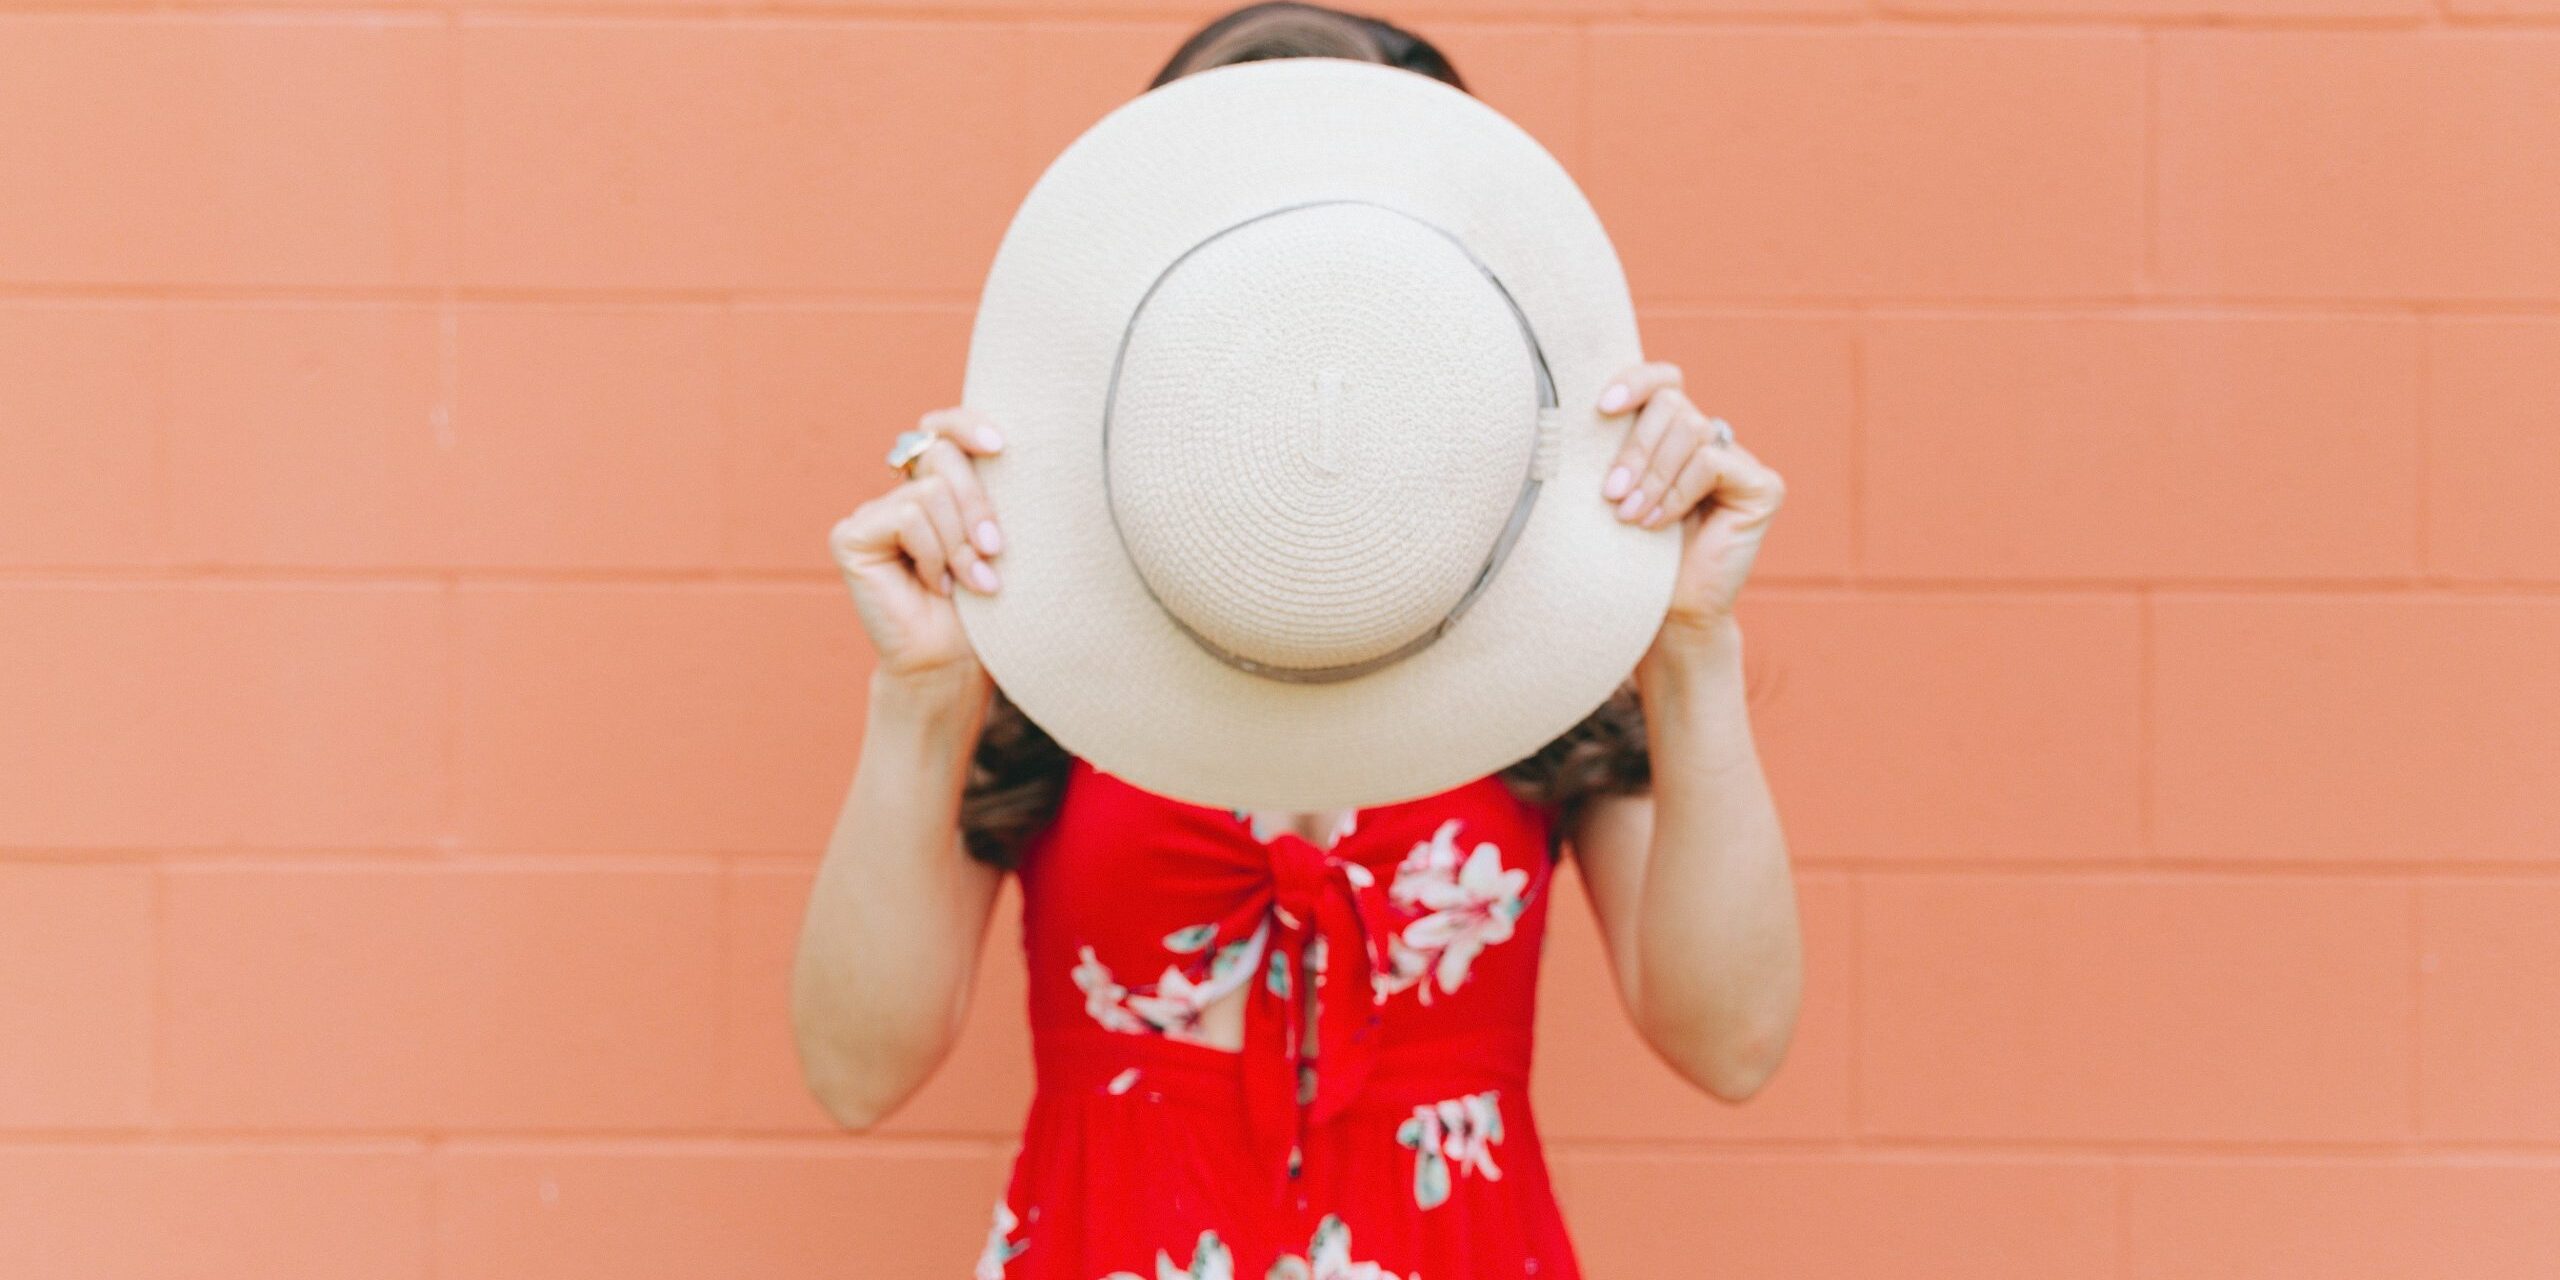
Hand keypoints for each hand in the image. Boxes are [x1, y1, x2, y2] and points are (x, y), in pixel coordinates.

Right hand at [829, 405, 1008, 682]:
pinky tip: (931, 584)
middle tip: (993, 552)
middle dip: (978, 506)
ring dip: (959, 542)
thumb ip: (982, 490)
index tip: (999, 445)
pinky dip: (932, 552)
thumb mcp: (993, 536)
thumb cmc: (984, 605)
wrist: (955, 661)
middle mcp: (898, 493)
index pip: (940, 429)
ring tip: (964, 581)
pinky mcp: (851, 535)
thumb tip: (995, 444)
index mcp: (934, 487)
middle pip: (943, 456)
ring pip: (931, 491)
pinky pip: (908, 517)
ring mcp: (871, 514)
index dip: (965, 424)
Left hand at [1594, 361, 1785, 637]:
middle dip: (1635, 448)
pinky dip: (1678, 491)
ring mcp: (1741, 462)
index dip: (1637, 381)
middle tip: (1611, 493)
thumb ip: (1617, 447)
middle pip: (1672, 403)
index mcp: (1675, 434)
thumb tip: (1591, 404)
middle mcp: (1712, 439)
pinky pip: (1711, 463)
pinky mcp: (1763, 486)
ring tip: (1630, 515)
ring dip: (1652, 475)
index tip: (1603, 406)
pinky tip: (1659, 522)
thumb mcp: (1617, 489)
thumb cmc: (1631, 553)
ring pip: (1690, 430)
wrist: (1666, 613)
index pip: (1664, 380)